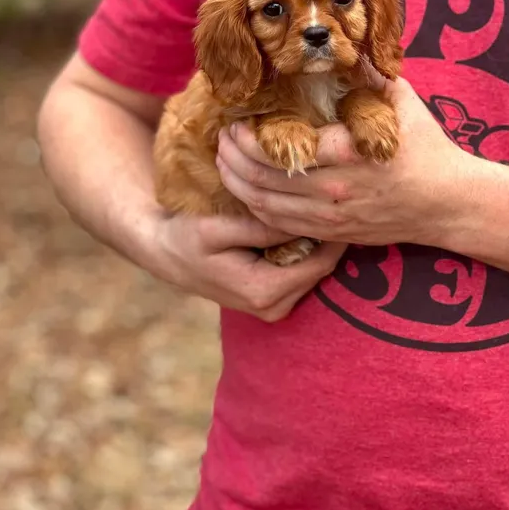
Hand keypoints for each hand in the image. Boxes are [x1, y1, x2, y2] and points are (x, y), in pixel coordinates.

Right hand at [144, 210, 345, 320]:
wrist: (166, 254)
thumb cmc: (187, 237)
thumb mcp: (217, 228)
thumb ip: (260, 228)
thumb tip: (302, 220)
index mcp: (263, 291)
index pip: (320, 263)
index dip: (335, 233)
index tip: (342, 202)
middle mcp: (273, 308)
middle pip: (322, 269)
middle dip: (330, 236)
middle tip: (336, 200)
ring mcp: (273, 309)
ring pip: (315, 272)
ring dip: (319, 243)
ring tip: (320, 209)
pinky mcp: (272, 302)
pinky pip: (302, 274)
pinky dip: (306, 251)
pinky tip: (301, 226)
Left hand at [216, 78, 466, 246]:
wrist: (448, 203)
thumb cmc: (426, 148)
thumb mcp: (399, 102)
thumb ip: (366, 73)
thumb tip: (338, 41)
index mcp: (347, 153)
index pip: (278, 150)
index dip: (247, 139)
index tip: (236, 123)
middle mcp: (334, 190)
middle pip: (262, 179)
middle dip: (232, 159)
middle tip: (222, 140)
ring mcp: (331, 217)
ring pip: (265, 207)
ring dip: (237, 184)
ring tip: (225, 163)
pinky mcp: (332, 234)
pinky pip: (281, 227)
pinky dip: (256, 209)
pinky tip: (247, 192)